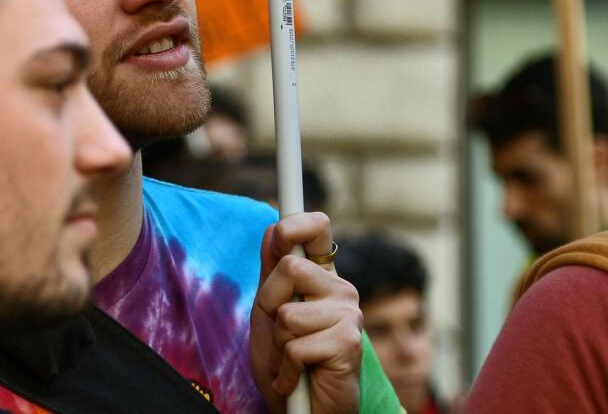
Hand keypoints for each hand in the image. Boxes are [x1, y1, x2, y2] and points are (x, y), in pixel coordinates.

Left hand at [249, 212, 362, 413]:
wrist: (298, 409)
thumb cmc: (285, 362)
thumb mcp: (268, 311)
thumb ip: (272, 273)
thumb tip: (274, 228)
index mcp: (321, 277)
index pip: (317, 229)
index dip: (296, 223)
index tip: (282, 233)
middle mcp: (340, 289)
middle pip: (288, 267)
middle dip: (270, 304)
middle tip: (280, 333)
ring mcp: (349, 314)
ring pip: (287, 312)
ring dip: (279, 344)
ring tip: (291, 359)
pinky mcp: (349, 341)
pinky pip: (295, 345)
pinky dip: (287, 368)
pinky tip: (297, 377)